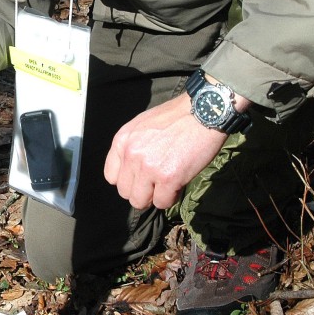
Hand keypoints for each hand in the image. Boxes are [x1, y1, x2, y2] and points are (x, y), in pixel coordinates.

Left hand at [103, 94, 231, 210]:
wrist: (203, 112)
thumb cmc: (177, 116)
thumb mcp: (142, 125)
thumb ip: (133, 145)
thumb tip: (133, 169)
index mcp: (122, 141)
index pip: (111, 177)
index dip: (128, 180)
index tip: (140, 177)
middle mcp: (130, 155)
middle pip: (125, 192)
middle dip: (141, 191)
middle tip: (157, 183)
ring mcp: (148, 167)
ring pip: (140, 201)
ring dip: (154, 197)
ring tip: (167, 185)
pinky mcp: (168, 178)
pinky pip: (162, 202)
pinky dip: (171, 197)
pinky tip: (179, 184)